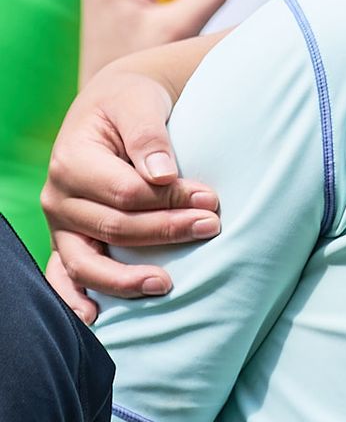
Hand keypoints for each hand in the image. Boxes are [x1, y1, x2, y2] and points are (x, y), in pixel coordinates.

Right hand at [41, 65, 218, 322]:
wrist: (111, 107)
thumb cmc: (129, 103)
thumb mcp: (139, 104)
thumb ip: (149, 135)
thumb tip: (162, 174)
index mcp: (72, 161)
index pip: (125, 193)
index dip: (170, 200)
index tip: (210, 199)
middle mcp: (58, 197)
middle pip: (113, 227)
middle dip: (165, 231)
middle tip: (211, 227)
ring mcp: (61, 224)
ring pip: (87, 261)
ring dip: (126, 278)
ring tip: (166, 284)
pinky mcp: (68, 239)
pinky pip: (64, 274)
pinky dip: (75, 298)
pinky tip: (95, 318)